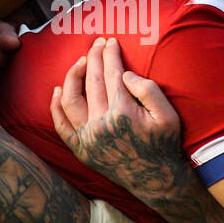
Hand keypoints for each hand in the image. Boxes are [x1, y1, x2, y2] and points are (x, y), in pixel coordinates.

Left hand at [49, 36, 184, 201]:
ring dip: (73, 76)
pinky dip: (55, 106)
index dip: (110, 54)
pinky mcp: (80, 149)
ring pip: (71, 99)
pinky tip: (57, 89)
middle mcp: (101, 124)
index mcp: (123, 113)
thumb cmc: (164, 144)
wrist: (156, 180)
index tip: (111, 42)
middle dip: (94, 57)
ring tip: (81, 61)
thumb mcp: (168, 115)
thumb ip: (148, 90)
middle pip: (92, 81)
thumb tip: (125, 74)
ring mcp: (88, 138)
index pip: (112, 74)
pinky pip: (61, 125)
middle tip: (97, 43)